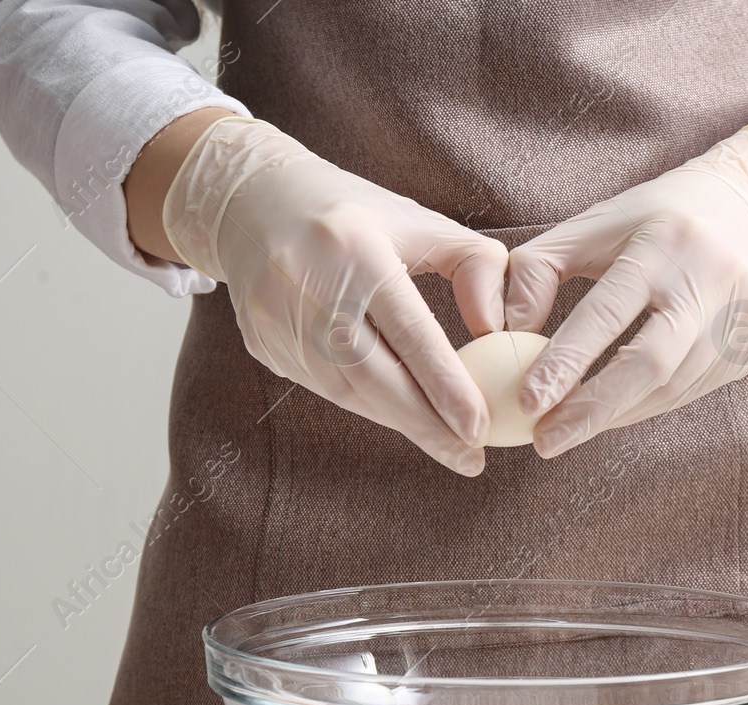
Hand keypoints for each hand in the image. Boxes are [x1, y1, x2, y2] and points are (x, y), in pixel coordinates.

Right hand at [162, 117, 505, 475]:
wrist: (250, 204)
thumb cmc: (355, 216)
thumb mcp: (421, 221)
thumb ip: (475, 265)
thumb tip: (497, 328)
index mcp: (356, 248)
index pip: (409, 331)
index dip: (446, 385)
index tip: (479, 428)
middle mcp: (309, 286)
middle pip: (374, 375)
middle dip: (426, 425)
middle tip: (471, 457)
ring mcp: (278, 320)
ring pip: (347, 391)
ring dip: (400, 422)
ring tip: (446, 444)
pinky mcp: (264, 344)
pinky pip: (325, 389)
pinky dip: (367, 406)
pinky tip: (400, 415)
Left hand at [504, 124, 747, 457]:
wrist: (744, 212)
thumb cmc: (645, 223)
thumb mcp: (586, 227)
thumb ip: (535, 272)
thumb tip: (505, 331)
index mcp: (664, 242)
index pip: (609, 312)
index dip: (566, 362)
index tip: (527, 402)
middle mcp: (712, 277)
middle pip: (652, 363)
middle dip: (593, 410)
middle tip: (546, 441)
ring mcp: (742, 315)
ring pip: (672, 387)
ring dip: (616, 413)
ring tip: (571, 426)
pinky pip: (692, 391)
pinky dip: (647, 404)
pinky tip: (616, 407)